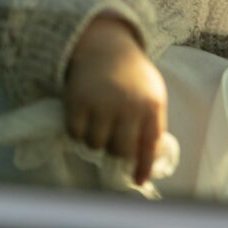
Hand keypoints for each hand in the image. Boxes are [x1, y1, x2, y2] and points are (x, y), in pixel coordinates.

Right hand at [65, 15, 166, 184]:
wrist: (106, 47)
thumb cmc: (133, 76)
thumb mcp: (152, 93)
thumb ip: (152, 123)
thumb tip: (148, 158)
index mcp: (151, 104)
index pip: (149, 144)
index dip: (144, 166)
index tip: (139, 181)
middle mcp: (128, 105)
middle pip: (120, 150)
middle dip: (116, 152)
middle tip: (114, 143)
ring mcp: (102, 103)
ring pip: (95, 145)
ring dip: (96, 141)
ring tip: (100, 125)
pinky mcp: (77, 101)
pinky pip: (75, 134)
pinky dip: (78, 133)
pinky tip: (84, 119)